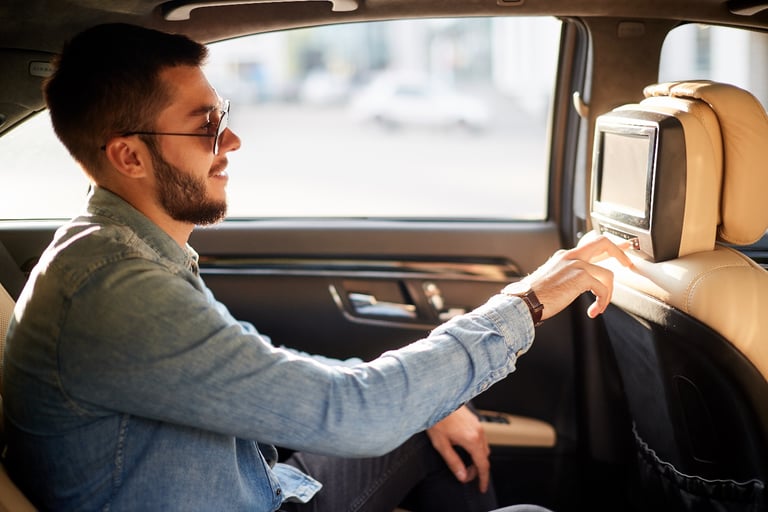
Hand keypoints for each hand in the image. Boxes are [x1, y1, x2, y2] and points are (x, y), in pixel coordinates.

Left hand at [426, 405, 490, 492]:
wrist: (436, 400)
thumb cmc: (436, 418)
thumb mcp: (441, 445)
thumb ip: (453, 462)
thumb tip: (462, 476)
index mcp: (472, 440)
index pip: (483, 465)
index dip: (483, 479)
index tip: (481, 487)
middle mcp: (478, 432)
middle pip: (485, 457)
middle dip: (478, 469)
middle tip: (466, 475)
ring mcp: (477, 425)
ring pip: (484, 447)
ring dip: (477, 458)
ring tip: (465, 462)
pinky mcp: (474, 420)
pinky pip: (481, 438)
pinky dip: (477, 447)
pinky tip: (465, 448)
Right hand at [514, 232, 632, 320]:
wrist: (525, 301)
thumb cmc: (535, 296)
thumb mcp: (553, 279)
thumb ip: (569, 276)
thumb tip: (584, 284)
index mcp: (565, 256)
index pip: (591, 245)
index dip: (610, 246)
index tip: (623, 248)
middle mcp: (571, 256)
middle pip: (603, 242)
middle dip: (620, 253)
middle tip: (628, 265)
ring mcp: (576, 264)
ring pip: (607, 273)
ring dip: (608, 294)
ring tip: (599, 306)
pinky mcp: (579, 276)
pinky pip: (603, 288)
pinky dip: (602, 302)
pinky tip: (594, 311)